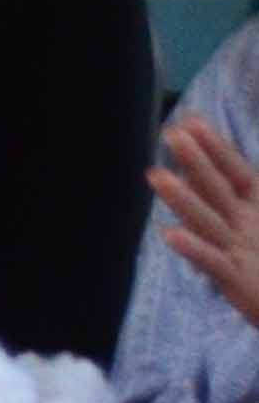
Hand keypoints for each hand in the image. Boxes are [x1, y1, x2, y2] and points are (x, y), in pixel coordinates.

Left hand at [150, 112, 258, 329]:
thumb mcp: (256, 221)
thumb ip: (239, 197)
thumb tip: (209, 176)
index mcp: (258, 208)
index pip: (236, 171)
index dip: (215, 147)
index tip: (190, 121)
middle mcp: (250, 224)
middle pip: (219, 188)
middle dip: (196, 161)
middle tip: (170, 133)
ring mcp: (244, 251)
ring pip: (209, 220)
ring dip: (183, 198)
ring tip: (154, 175)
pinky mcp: (239, 280)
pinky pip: (212, 262)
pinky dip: (193, 248)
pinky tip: (168, 234)